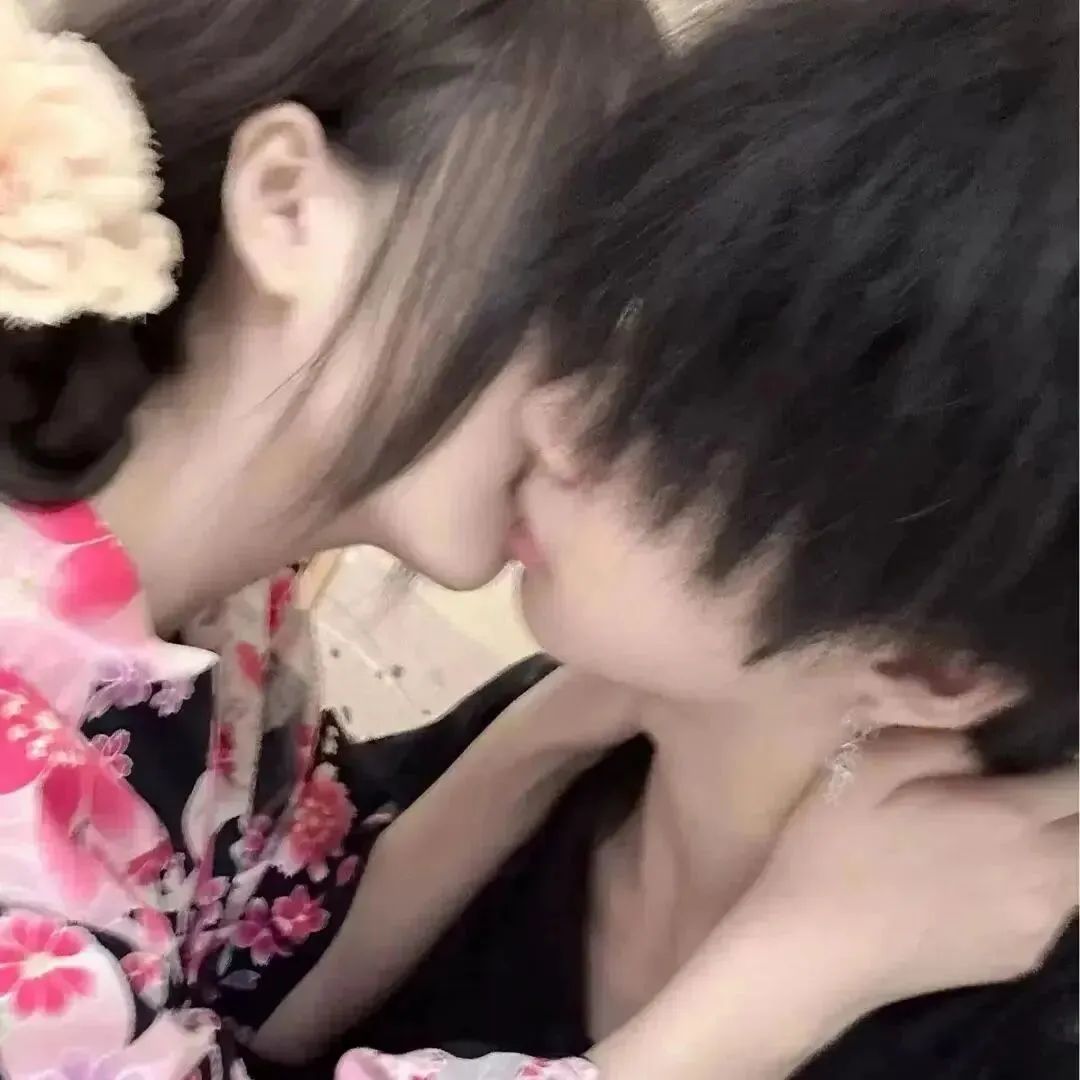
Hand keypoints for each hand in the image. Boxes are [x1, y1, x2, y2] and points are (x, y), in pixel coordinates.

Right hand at [742, 728, 1077, 1013]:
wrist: (815, 951)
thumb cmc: (834, 851)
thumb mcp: (865, 768)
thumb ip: (935, 743)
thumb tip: (978, 748)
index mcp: (1008, 817)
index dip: (1066, 759)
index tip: (1034, 752)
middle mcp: (1041, 872)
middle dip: (1067, 805)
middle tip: (1019, 791)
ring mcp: (1034, 924)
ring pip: (1078, 874)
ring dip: (1057, 845)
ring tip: (1002, 832)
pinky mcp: (1018, 958)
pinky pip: (1053, 909)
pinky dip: (1039, 884)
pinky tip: (985, 877)